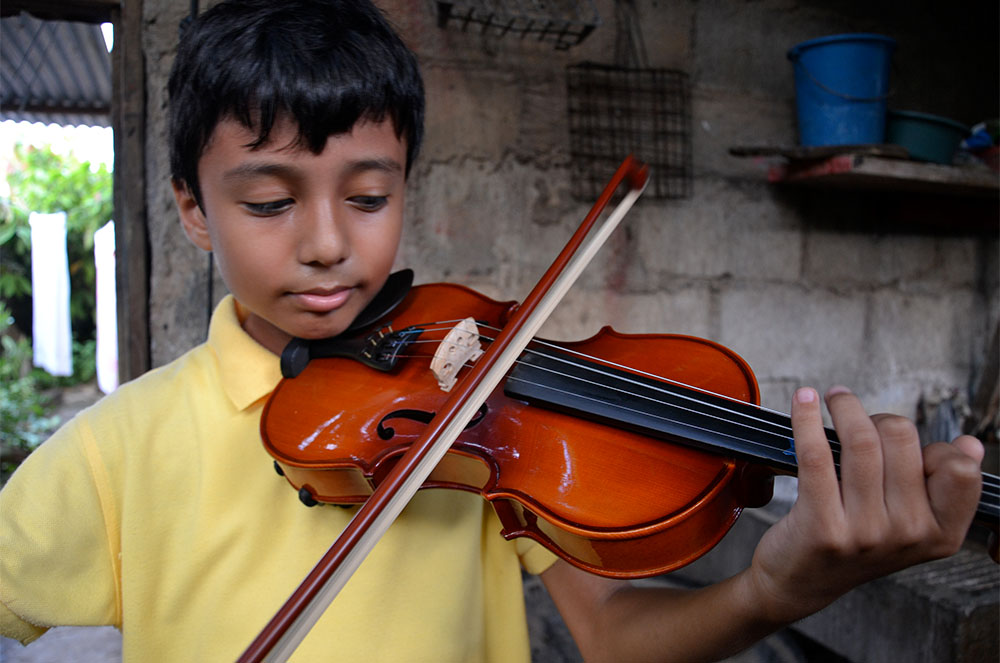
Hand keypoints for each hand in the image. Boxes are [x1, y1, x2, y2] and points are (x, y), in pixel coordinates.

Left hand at [746, 386, 982, 623]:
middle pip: (902, 438)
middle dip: (879, 419)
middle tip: (858, 422)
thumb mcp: (911, 525)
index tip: (910, 447)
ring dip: (844, 406)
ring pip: (862, 440)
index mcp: (941, 533)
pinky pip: (817, 454)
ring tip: (835, 400)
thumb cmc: (857, 542)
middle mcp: (908, 535)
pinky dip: (806, 419)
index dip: (935, 447)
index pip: (959, 468)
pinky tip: (804, 400)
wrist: (803, 582)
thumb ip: (943, 489)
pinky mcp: (822, 527)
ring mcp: (866, 533)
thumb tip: (971, 446)